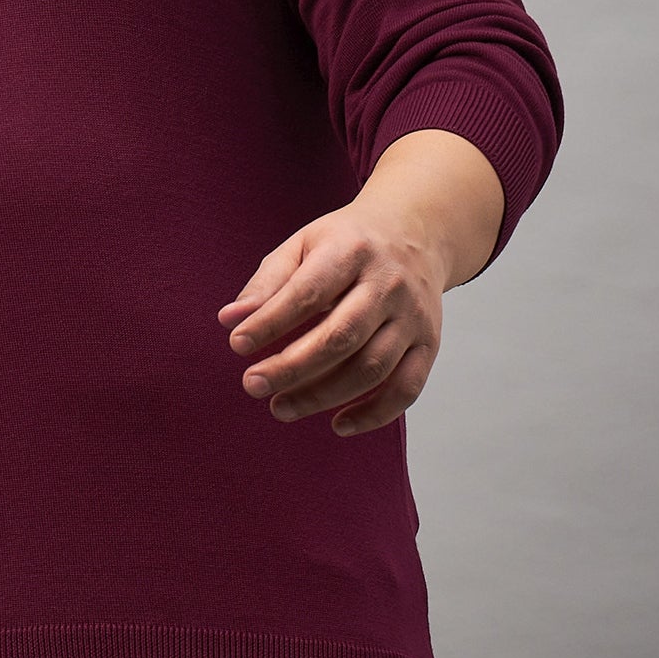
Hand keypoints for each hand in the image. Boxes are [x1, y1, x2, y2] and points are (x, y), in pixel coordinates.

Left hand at [218, 130, 504, 435]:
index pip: (309, 293)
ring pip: (372, 368)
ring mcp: (413, 317)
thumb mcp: (304, 245)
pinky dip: (374, 414)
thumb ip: (267, 283)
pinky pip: (407, 388)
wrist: (416, 232)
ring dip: (323, 396)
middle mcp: (389, 284)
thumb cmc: (347, 245)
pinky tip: (338, 425)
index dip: (271, 322)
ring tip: (280, 407)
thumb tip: (229, 320)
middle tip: (253, 385)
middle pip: (342, 336)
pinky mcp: (428, 344)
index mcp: (353, 251)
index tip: (237, 344)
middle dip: (293, 367)